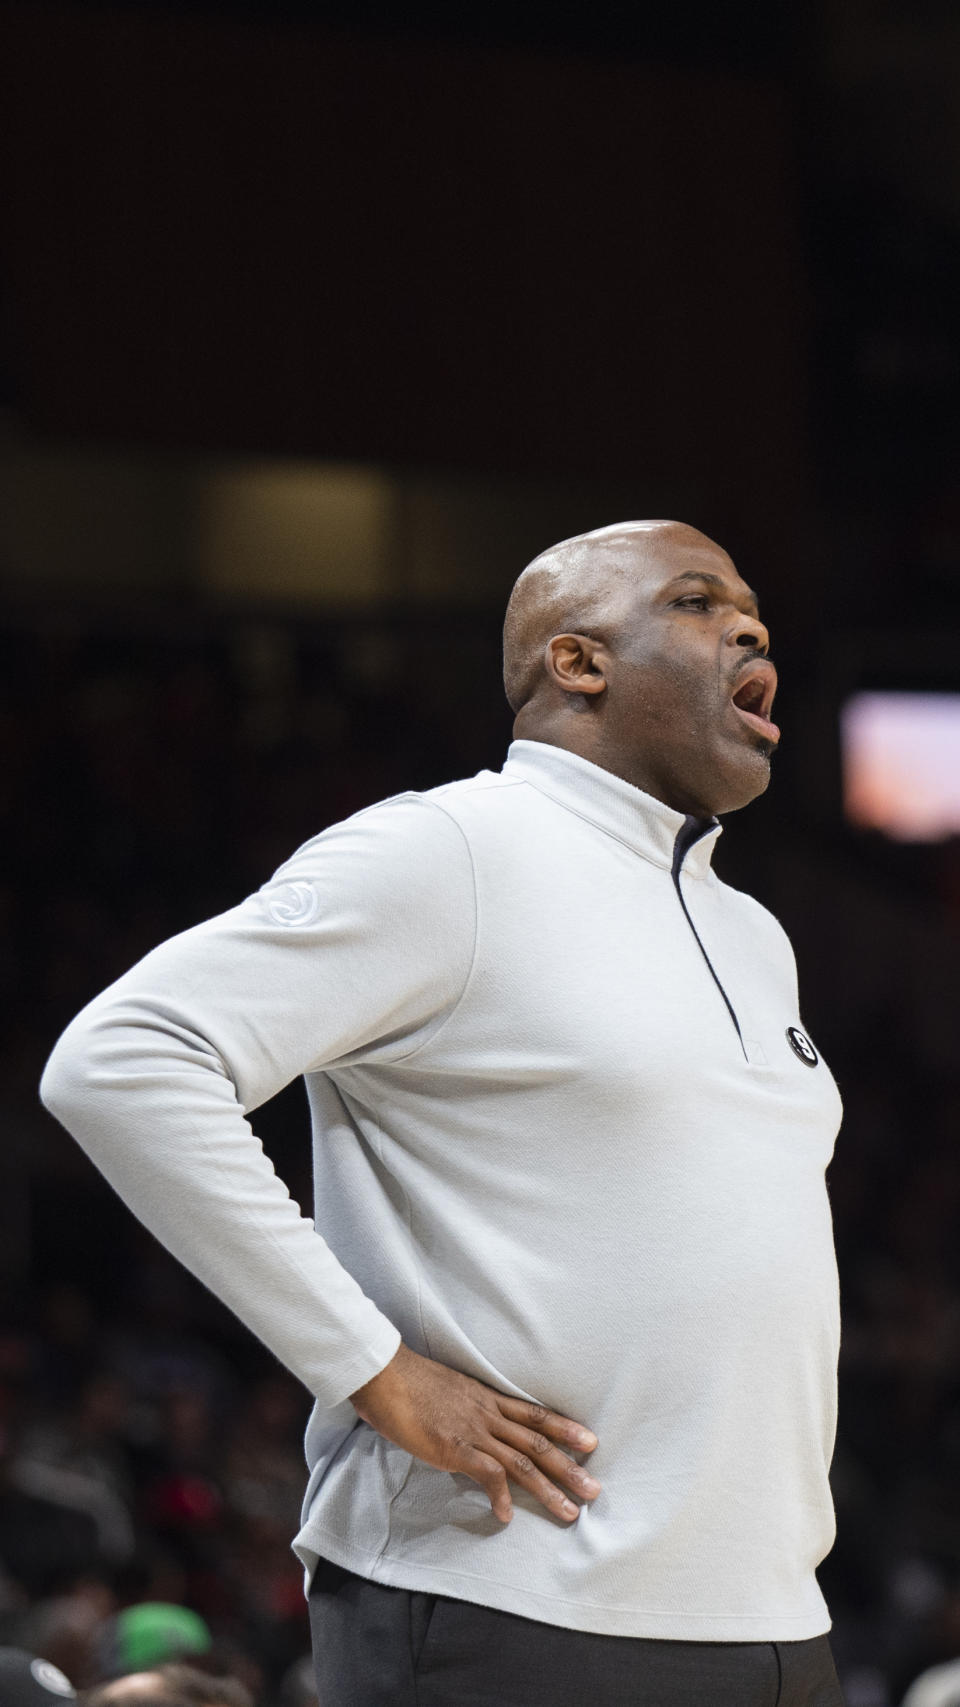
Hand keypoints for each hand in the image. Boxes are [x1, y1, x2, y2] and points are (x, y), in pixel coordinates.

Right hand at [349, 1342, 599, 1523]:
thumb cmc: (407, 1381)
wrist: (385, 1373)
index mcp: (487, 1398)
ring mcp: (474, 1431)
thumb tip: (468, 1427)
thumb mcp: (447, 1391)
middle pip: (538, 1442)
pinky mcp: (455, 1447)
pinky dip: (500, 1496)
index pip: (535, 1415)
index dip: (565, 1428)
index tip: (591, 1441)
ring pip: (523, 1461)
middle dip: (569, 1467)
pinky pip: (488, 1473)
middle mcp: (488, 1413)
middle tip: (594, 1490)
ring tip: (570, 1512)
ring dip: (549, 1489)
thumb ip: (463, 1409)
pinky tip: (506, 1516)